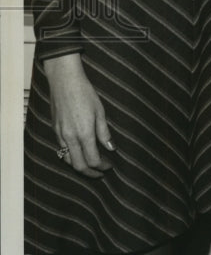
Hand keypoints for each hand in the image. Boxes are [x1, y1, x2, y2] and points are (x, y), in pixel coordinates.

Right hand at [43, 54, 114, 177]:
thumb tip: (111, 148)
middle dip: (91, 173)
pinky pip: (61, 150)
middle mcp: (70, 138)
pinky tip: (79, 152)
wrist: (65, 81)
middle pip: (79, 165)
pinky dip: (71, 156)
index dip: (102, 166)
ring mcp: (60, 135)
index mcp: (84, 133)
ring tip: (90, 165)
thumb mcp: (100, 112)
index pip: (93, 160)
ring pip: (68, 160)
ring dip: (79, 166)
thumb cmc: (85, 93)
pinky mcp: (55, 130)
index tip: (109, 166)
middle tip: (101, 172)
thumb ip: (104, 133)